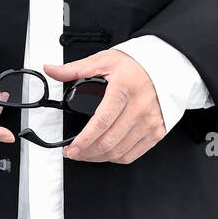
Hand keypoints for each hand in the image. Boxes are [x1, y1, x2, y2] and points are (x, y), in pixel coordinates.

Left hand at [43, 50, 165, 164]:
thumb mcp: (104, 60)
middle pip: (109, 141)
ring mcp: (150, 122)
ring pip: (120, 151)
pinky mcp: (157, 131)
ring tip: (85, 154)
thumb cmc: (136, 64)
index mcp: (124, 89)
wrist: (165, 66)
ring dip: (99, 157)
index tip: (71, 148)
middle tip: (73, 152)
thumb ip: (75, 69)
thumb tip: (51, 70)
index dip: (84, 140)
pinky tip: (104, 153)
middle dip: (86, 152)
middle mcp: (140, 107)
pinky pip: (133, 154)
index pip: (101, 122)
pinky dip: (116, 158)